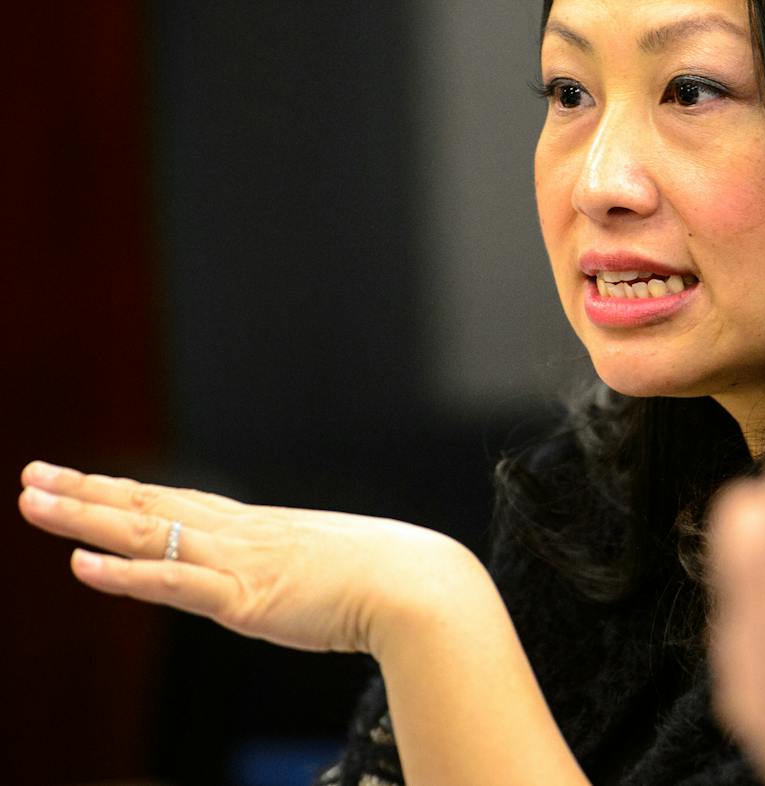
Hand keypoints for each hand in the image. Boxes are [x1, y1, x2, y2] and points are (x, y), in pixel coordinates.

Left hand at [17, 461, 486, 658]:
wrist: (418, 584)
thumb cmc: (389, 576)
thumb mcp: (334, 564)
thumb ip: (304, 567)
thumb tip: (303, 574)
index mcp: (261, 528)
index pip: (176, 503)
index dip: (124, 489)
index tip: (82, 477)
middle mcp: (241, 535)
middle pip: (150, 504)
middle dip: (86, 490)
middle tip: (33, 474)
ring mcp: (240, 563)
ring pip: (149, 532)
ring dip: (86, 516)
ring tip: (33, 501)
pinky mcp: (245, 598)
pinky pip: (174, 582)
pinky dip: (124, 574)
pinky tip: (80, 564)